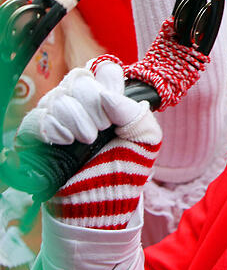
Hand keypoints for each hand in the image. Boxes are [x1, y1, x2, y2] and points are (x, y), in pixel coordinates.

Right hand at [16, 59, 160, 229]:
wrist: (102, 200)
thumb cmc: (126, 169)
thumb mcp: (146, 140)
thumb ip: (137, 113)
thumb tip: (108, 96)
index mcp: (110, 98)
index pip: (104, 68)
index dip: (109, 82)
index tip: (115, 109)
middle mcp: (82, 102)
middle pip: (79, 78)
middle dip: (93, 104)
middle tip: (102, 129)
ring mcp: (59, 116)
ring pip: (59, 96)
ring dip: (76, 119)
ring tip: (87, 140)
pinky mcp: (39, 133)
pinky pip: (38, 116)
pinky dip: (52, 127)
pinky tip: (64, 140)